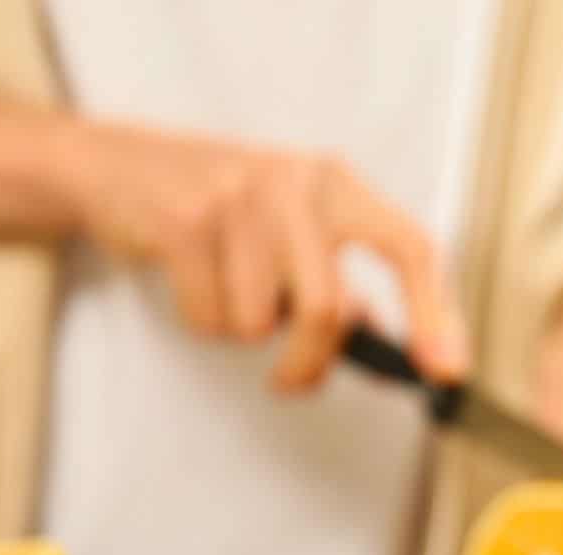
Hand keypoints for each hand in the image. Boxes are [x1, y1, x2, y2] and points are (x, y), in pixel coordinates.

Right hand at [60, 121, 467, 389]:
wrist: (117, 165)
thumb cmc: (223, 210)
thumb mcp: (295, 225)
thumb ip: (340, 278)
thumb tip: (391, 342)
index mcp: (338, 184)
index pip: (410, 246)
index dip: (434, 312)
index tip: (446, 370)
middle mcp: (296, 183)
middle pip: (329, 311)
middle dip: (310, 363)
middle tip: (292, 380)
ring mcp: (238, 199)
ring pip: (261, 323)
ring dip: (242, 330)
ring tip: (225, 288)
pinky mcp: (183, 222)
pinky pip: (210, 318)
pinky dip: (204, 321)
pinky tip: (193, 280)